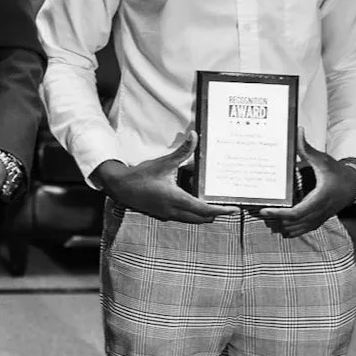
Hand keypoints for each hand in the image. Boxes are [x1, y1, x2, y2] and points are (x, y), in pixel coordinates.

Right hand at [94, 135, 234, 223]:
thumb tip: (194, 135)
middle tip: (228, 205)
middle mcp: (173, 211)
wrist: (120, 187)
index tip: (234, 209)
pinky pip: (184, 217)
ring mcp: (168, 215)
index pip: (204, 210)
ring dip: (205, 214)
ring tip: (215, 203)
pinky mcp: (164, 215)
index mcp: (175, 199)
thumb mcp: (163, 162)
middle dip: (217, 214)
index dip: (221, 211)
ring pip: (193, 220)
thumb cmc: (141, 175)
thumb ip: (182, 151)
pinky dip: (194, 213)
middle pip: (202, 219)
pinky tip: (196, 201)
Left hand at [257, 134, 355, 237]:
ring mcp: (319, 218)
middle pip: (293, 223)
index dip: (279, 214)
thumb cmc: (336, 171)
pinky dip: (290, 229)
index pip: (296, 213)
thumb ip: (307, 148)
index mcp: (319, 198)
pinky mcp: (318, 221)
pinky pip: (302, 230)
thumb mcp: (322, 159)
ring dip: (281, 225)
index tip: (265, 211)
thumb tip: (298, 131)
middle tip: (260, 212)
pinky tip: (279, 223)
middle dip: (276, 219)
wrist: (352, 185)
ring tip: (267, 216)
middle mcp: (319, 211)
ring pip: (296, 229)